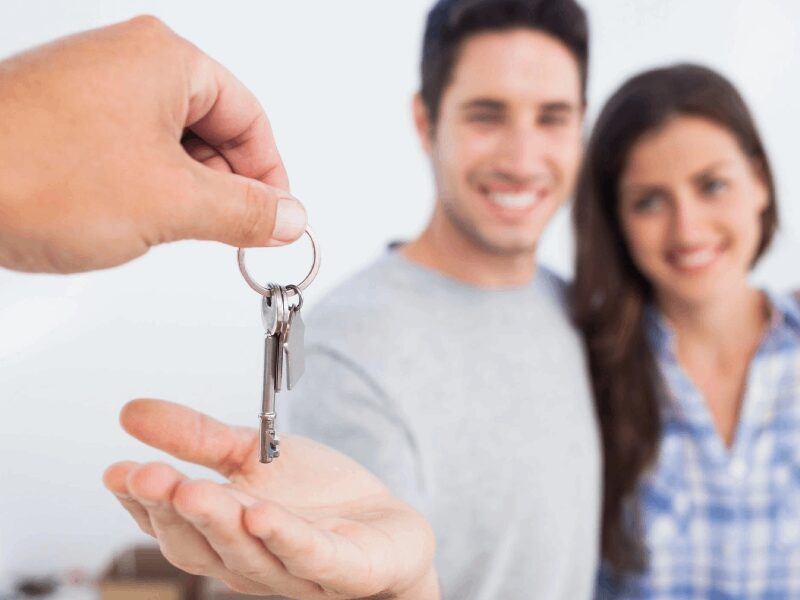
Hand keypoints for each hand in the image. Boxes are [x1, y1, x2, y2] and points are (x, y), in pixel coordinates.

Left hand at [0, 16, 305, 272]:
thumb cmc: (36, 174)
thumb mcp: (172, 204)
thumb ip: (245, 211)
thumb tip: (287, 216)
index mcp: (165, 59)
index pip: (250, 116)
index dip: (269, 173)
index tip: (274, 215)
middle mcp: (127, 62)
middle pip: (213, 128)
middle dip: (225, 185)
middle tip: (231, 231)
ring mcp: (90, 89)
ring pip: (170, 144)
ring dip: (185, 191)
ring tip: (171, 227)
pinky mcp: (63, 120)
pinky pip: (129, 152)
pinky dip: (144, 188)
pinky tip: (130, 219)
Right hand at [103, 400, 438, 599]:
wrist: (385, 527)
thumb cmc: (318, 499)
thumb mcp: (255, 455)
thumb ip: (199, 438)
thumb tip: (132, 412)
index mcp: (223, 531)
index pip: (171, 523)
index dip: (142, 500)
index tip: (117, 469)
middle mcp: (250, 558)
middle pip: (201, 541)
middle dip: (172, 508)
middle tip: (146, 474)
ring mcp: (295, 569)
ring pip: (248, 552)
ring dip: (218, 522)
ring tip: (192, 491)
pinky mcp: (344, 569)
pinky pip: (311, 558)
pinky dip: (285, 540)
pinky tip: (261, 514)